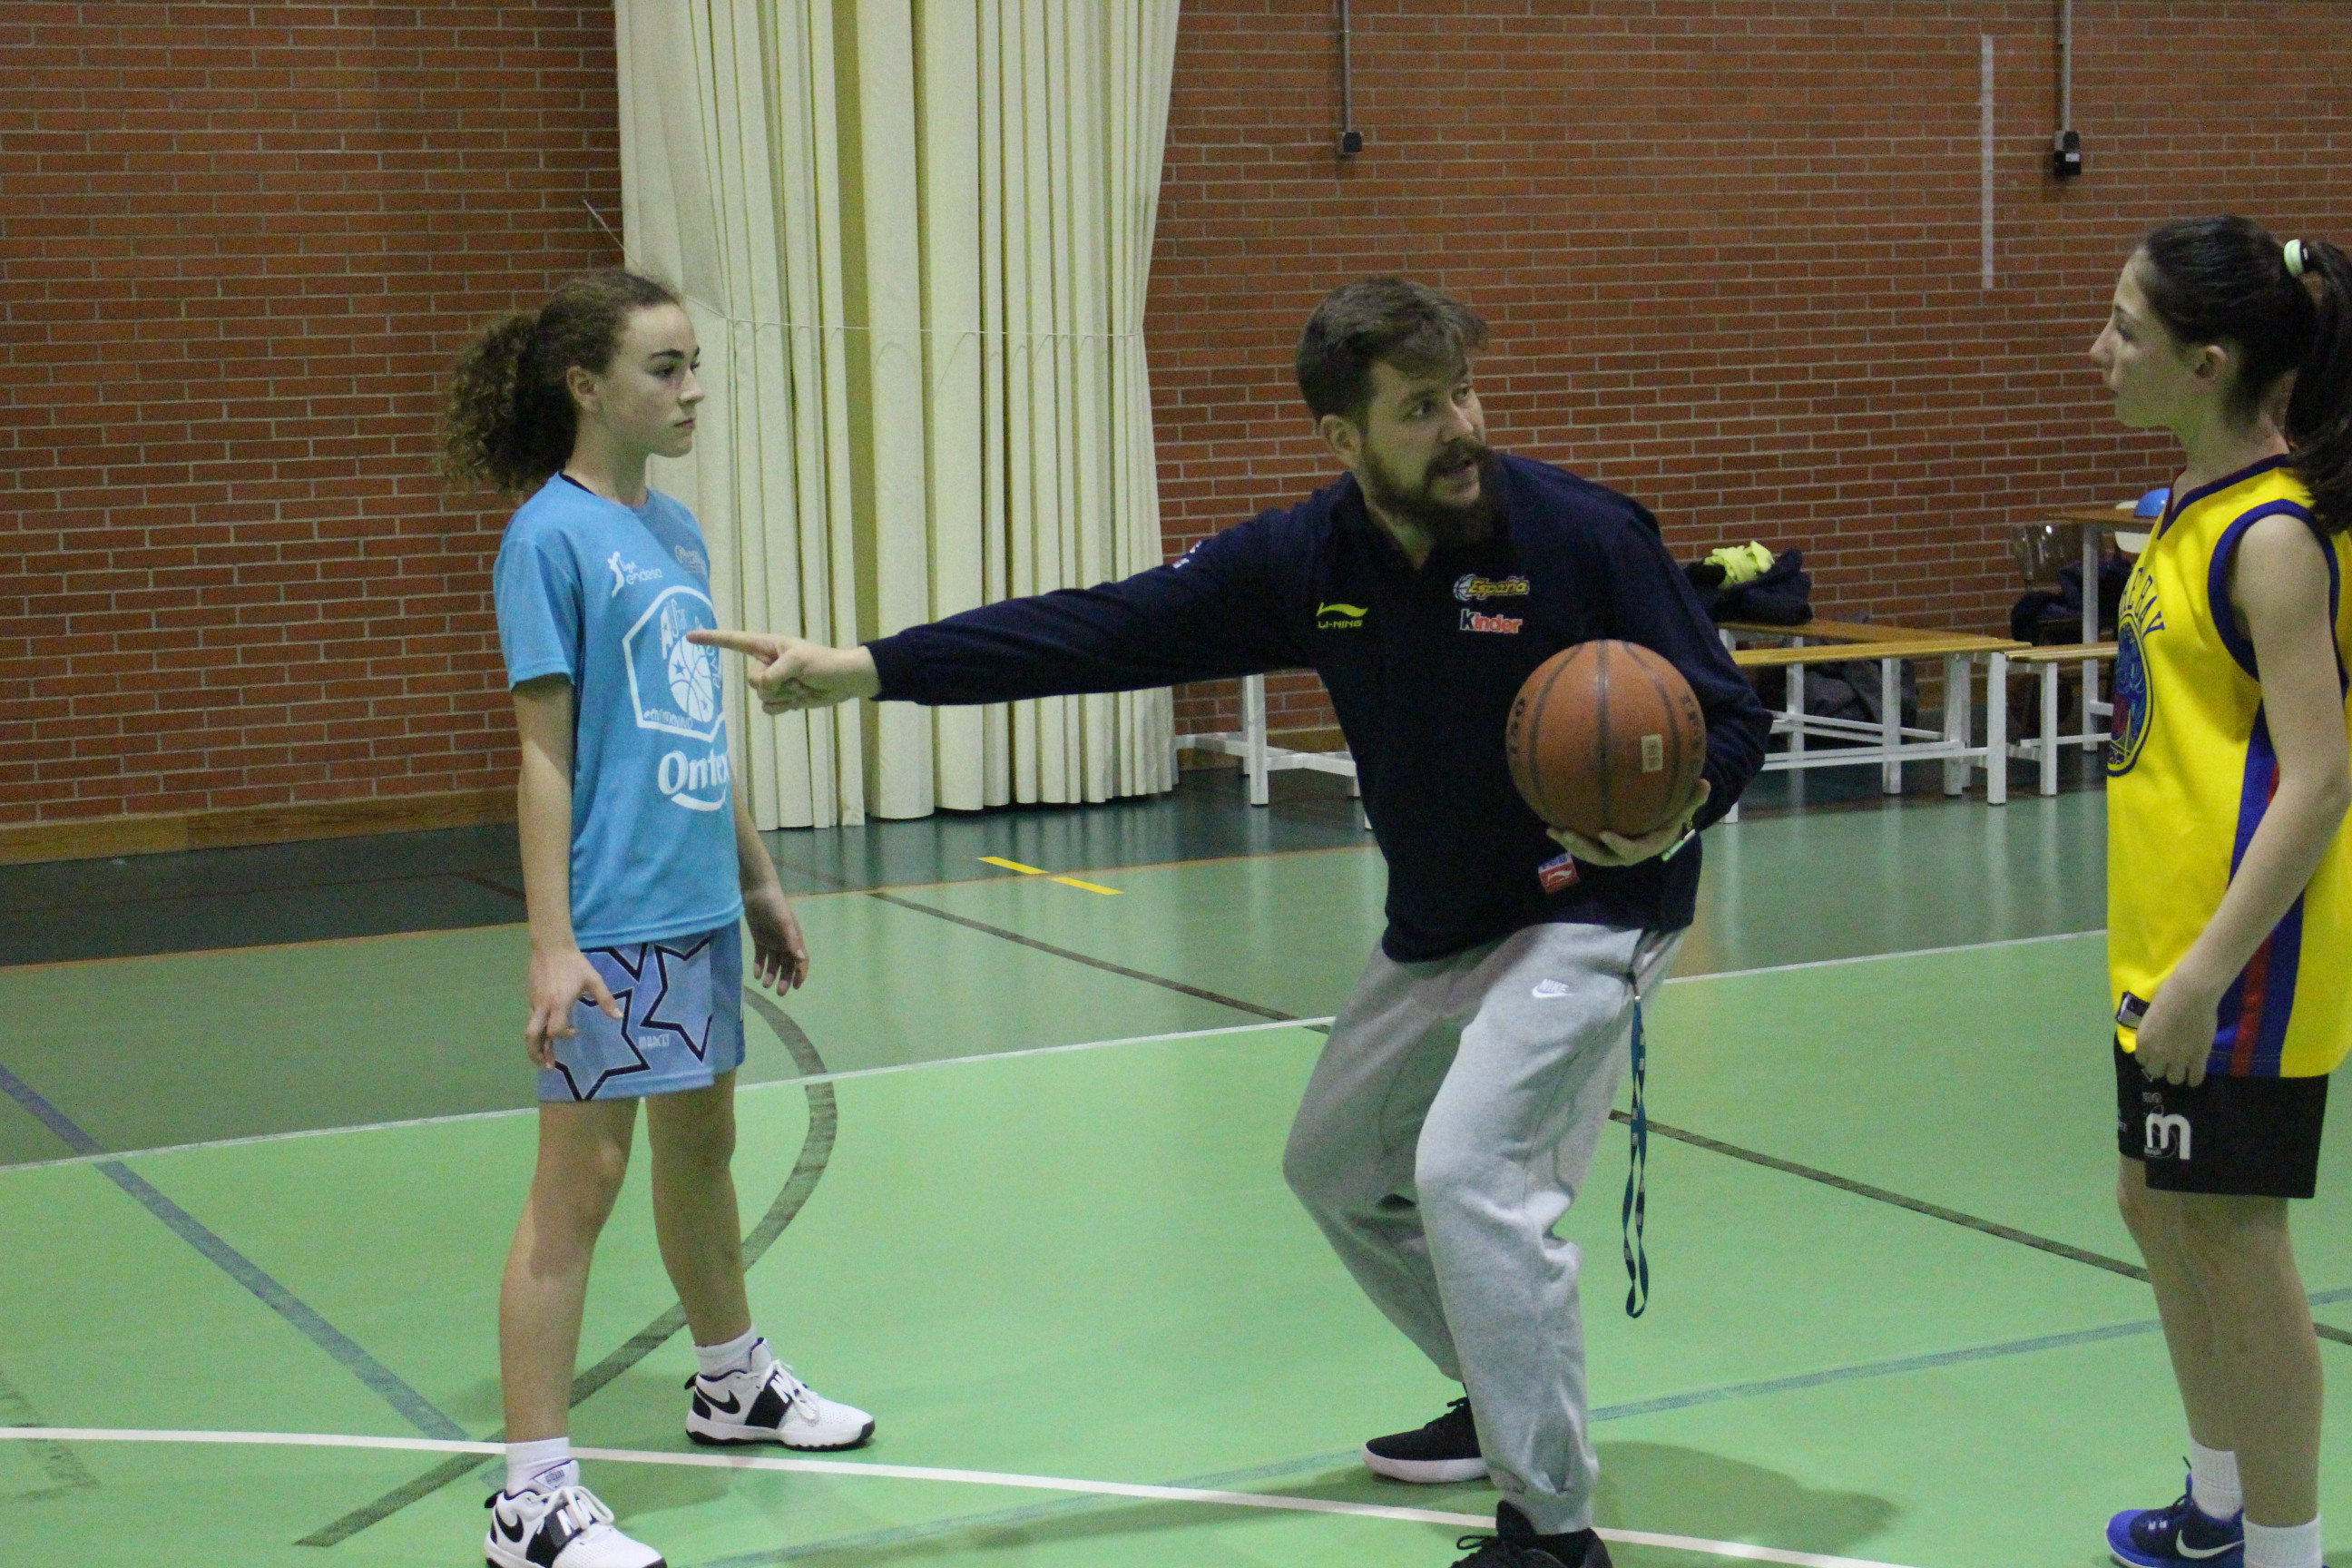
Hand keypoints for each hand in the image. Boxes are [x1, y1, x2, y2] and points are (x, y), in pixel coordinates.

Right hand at [525, 945, 620, 1067]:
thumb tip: (618, 1017)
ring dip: (535, 1046)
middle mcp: (543, 1006)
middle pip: (533, 1036)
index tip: (575, 1033)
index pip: (555, 1030)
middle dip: (537, 1054)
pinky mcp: (530, 997)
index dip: (564, 1036)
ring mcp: (534, 1002)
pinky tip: (544, 1035)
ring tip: (543, 1059)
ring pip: (530, 1029)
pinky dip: (537, 1031)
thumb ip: (605, 999)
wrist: (551, 947)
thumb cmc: (574, 964)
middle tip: (547, 1066)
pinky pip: (531, 1019)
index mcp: (559, 1003)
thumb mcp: (593, 980)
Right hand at [687, 630, 879, 712]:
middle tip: (797, 678)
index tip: (689, 637)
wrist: (844, 681)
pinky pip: (769, 709)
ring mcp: (773, 681)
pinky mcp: (781, 698)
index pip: (734, 641)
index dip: (712, 639)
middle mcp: (766, 663)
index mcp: (767, 646)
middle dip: (775, 684)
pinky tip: (800, 699)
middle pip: (751, 680)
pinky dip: (785, 707)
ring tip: (802, 686)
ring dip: (784, 696)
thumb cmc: (824, 663)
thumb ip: (775, 672)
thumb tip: (763, 687)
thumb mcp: (799, 661)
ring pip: (761, 697)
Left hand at [743, 883, 809, 993]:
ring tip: (765, 985)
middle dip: (785, 979)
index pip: (801, 961)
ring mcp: (772, 940)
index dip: (800, 974)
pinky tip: (756, 974)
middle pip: (787, 965)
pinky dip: (759, 965)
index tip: (796, 987)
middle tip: (779, 993)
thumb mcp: (785, 924)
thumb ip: (792, 941)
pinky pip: (761, 956)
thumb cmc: (775, 906)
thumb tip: (802, 959)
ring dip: (771, 975)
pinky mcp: (759, 938)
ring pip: (774, 963)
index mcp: (795, 939)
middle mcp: (785, 942)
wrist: (758, 892)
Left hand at [1549, 778, 1710, 866]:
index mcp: (1646, 846)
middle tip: (1570, 834)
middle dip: (1586, 848)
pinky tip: (1551, 825)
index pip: (1632, 849)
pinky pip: (1583, 845)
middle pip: (1604, 857)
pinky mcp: (1600, 847)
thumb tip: (1705, 783)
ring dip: (1571, 844)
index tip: (1605, 833)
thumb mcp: (1682, 808)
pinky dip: (1568, 837)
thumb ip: (1692, 800)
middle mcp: (1626, 854)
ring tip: (1554, 831)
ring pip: (1590, 854)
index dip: (1619, 845)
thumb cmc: (1670, 816)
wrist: (1659, 827)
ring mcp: (1611, 852)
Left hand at [2131, 973, 2221, 1086]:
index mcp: (2144, 1041)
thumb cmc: (2168, 996)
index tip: (2156, 1054)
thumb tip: (2156, 1036)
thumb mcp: (2150, 1016)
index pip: (2142, 1060)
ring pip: (2174, 1079)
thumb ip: (2152, 1032)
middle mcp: (2158, 1053)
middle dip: (2162, 1067)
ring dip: (2178, 1074)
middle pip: (2156, 1073)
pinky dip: (2194, 1079)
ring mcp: (2179, 1058)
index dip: (2150, 1058)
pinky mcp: (2198, 1058)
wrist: (2191, 995)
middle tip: (2170, 1061)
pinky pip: (2195, 1078)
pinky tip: (2195, 1074)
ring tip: (2183, 1069)